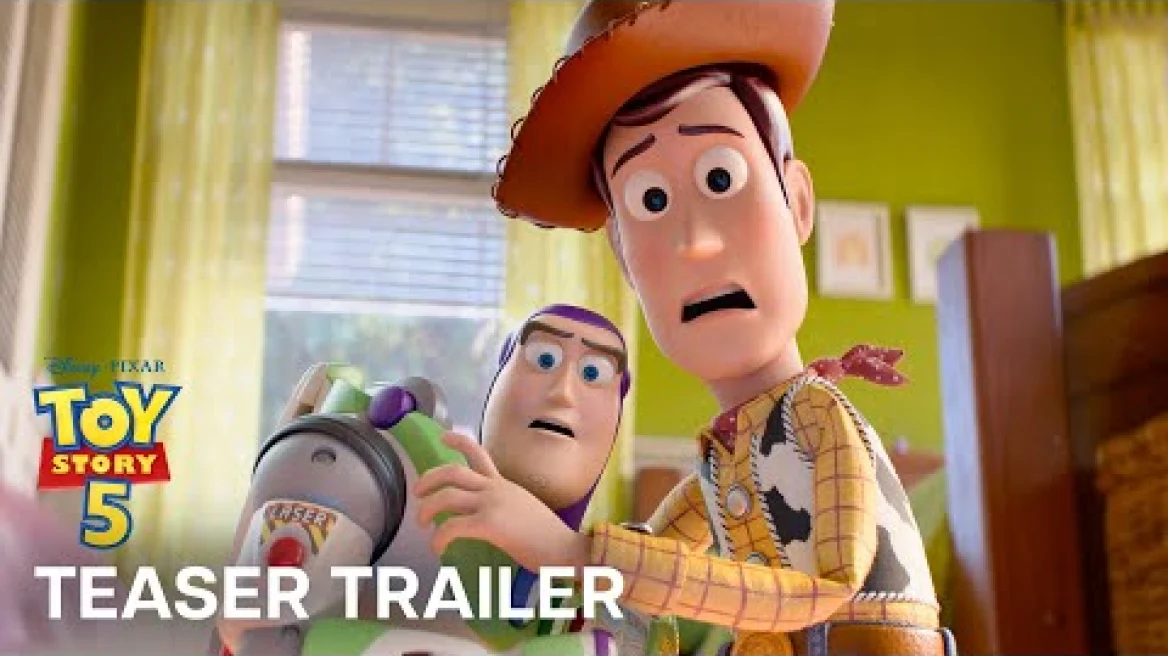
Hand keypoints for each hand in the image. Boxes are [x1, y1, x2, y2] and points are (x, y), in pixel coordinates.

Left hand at [414, 431, 590, 572]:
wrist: (567, 549)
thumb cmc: (550, 538)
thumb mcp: (525, 512)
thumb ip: (506, 509)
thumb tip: (492, 521)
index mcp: (505, 485)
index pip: (479, 453)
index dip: (458, 441)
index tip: (443, 437)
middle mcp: (497, 488)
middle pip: (453, 472)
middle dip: (429, 478)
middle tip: (417, 491)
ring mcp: (492, 504)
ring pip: (447, 497)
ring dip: (427, 509)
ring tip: (422, 523)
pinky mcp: (489, 524)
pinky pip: (452, 527)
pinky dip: (438, 538)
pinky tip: (438, 548)